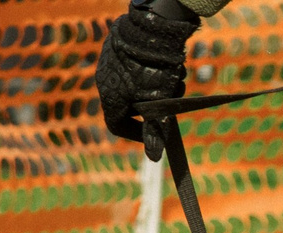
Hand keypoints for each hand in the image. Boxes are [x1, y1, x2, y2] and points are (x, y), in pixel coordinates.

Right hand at [97, 0, 202, 155]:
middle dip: (157, 106)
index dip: (137, 134)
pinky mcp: (119, 47)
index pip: (117, 126)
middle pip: (132, 105)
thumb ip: (154, 130)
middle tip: (175, 99)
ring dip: (161, 88)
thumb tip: (154, 158)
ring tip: (178, 78)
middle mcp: (104, 79)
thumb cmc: (153, 68)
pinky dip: (154, 71)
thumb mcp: (158, 104)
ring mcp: (109, 61)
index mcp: (109, 96)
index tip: (155, 132)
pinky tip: (171, 64)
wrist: (152, 25)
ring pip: (138, 85)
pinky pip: (136, 67)